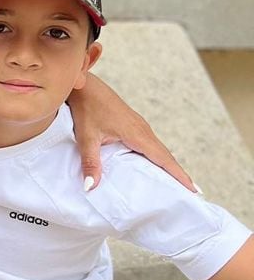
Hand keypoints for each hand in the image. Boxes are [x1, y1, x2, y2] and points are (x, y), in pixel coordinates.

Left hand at [69, 74, 195, 192]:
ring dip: (169, 166)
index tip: (194, 190)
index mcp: (137, 134)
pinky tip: (156, 165)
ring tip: (178, 184)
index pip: (163, 158)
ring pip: (159, 150)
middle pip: (166, 156)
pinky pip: (151, 144)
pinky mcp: (134, 125)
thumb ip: (90, 163)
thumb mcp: (87, 138)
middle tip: (191, 193)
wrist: (85, 87)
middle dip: (179, 174)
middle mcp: (143, 130)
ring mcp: (140, 126)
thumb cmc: (87, 109)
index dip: (179, 175)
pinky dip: (159, 157)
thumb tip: (90, 187)